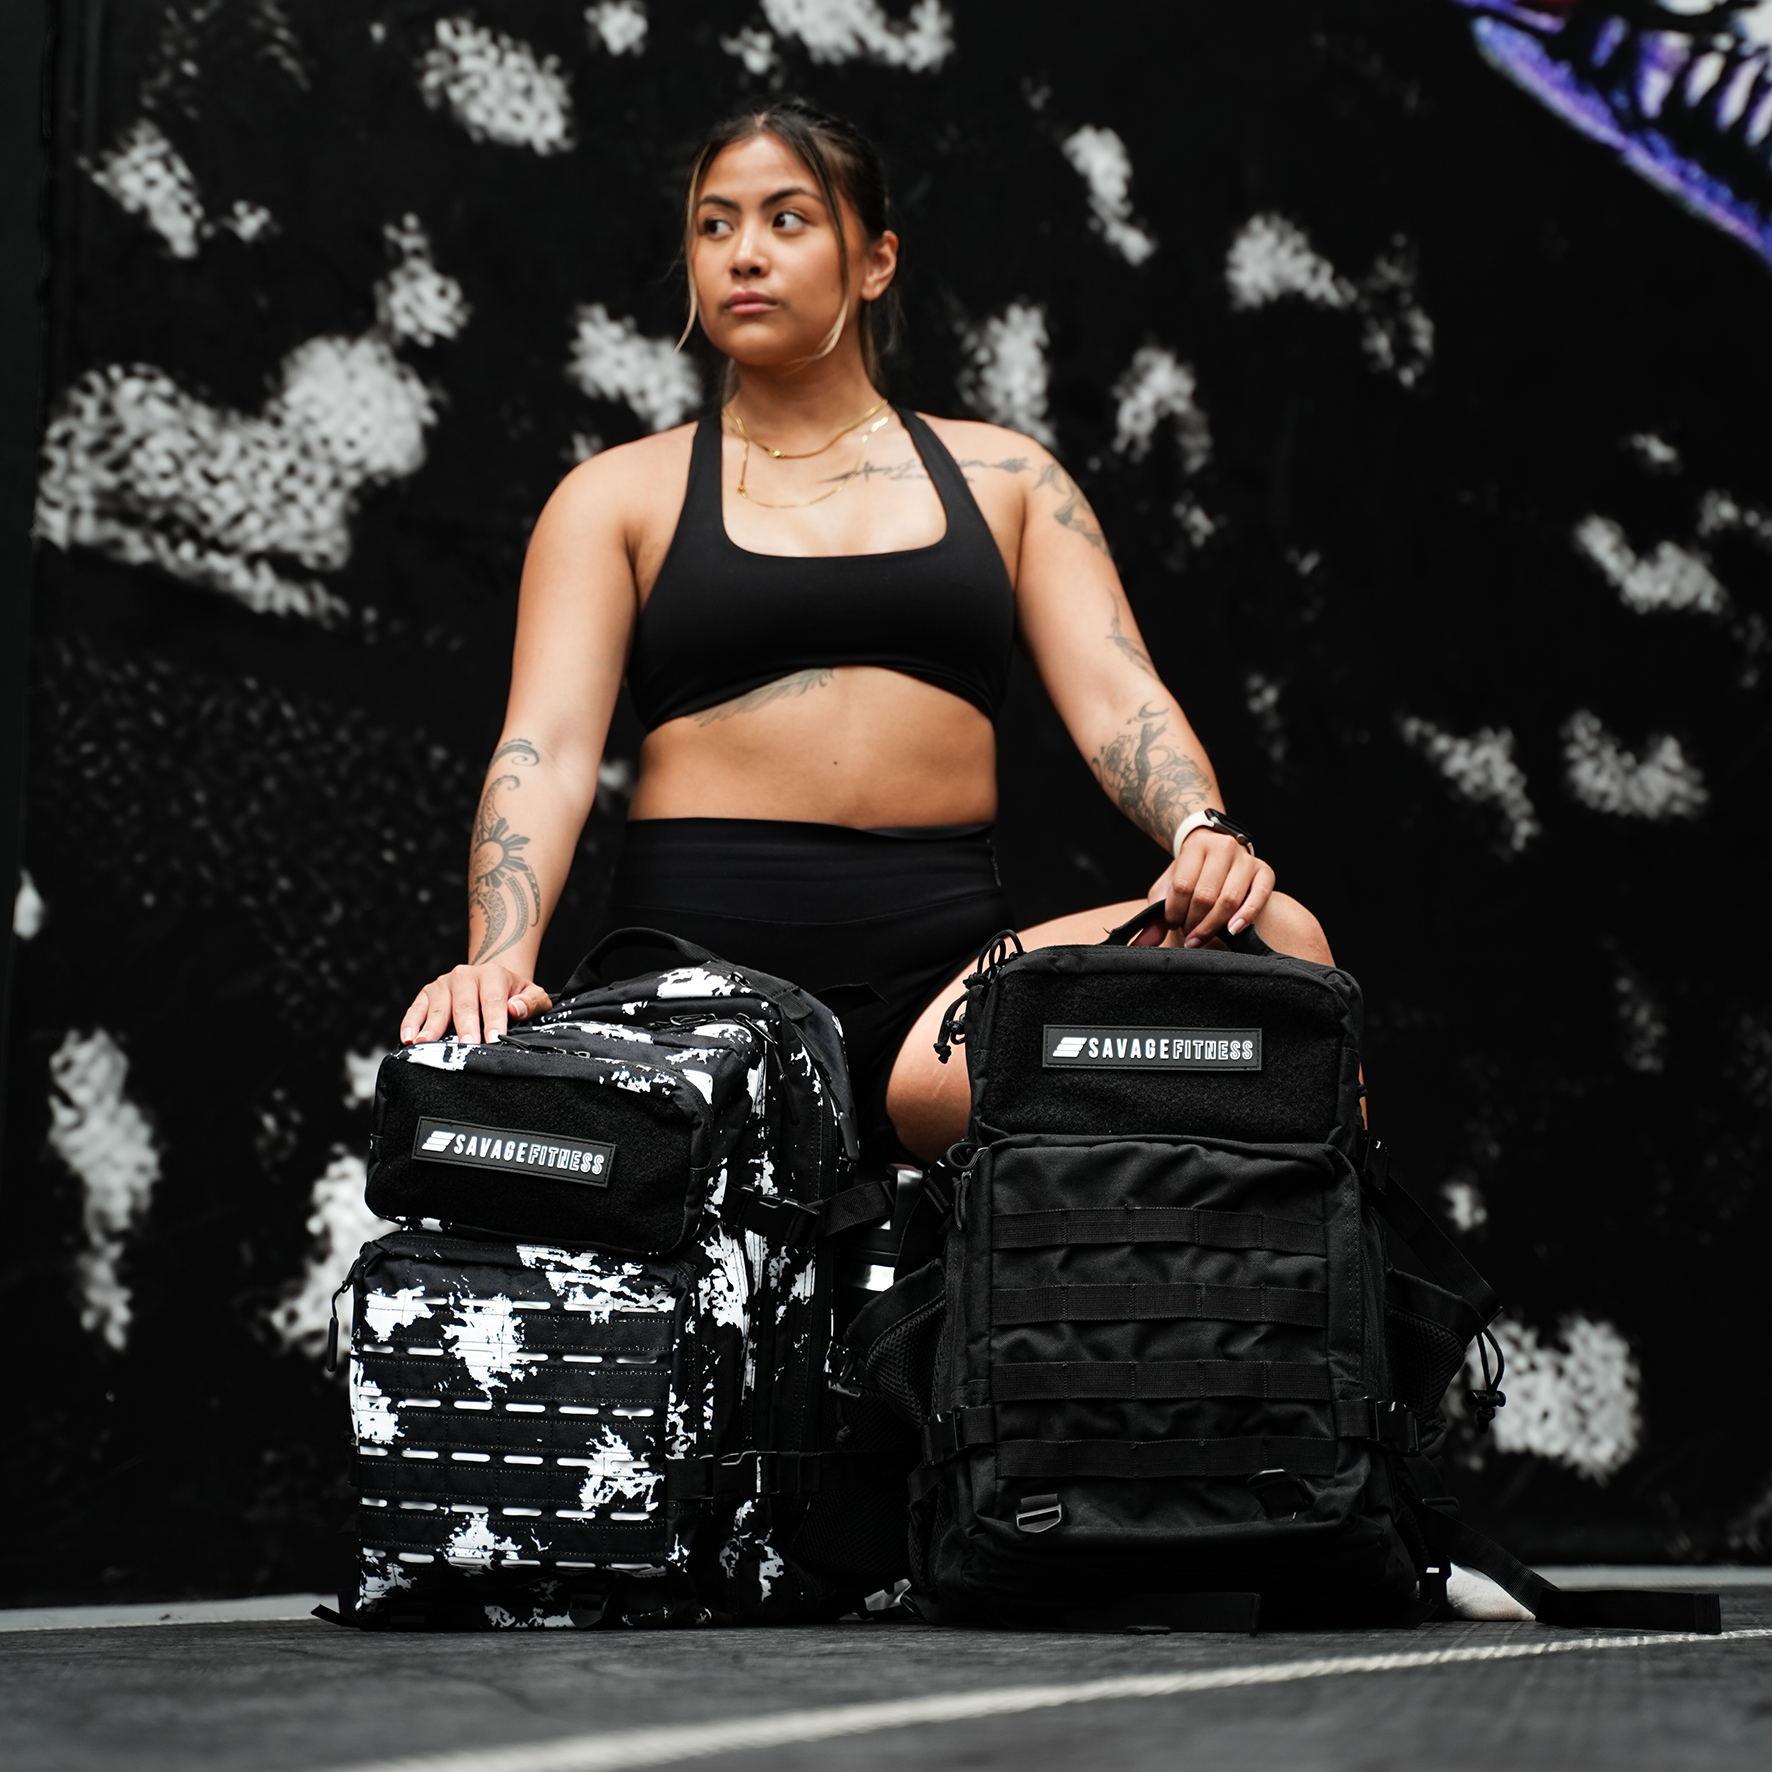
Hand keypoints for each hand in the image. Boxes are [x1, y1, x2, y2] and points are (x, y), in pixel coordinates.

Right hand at [400, 962, 552, 1045]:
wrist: (493, 980)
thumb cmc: (514, 994)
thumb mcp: (533, 995)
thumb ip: (531, 1002)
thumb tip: (516, 1008)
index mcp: (493, 974)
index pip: (493, 1000)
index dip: (494, 1020)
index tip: (493, 1039)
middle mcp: (465, 975)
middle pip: (464, 1004)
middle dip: (465, 1027)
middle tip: (465, 1047)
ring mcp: (444, 984)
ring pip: (438, 1007)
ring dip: (432, 1027)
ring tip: (427, 1043)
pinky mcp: (428, 993)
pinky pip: (417, 1008)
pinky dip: (411, 1023)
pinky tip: (408, 1037)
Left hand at [1139, 830, 1275, 948]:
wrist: (1217, 849)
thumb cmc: (1192, 871)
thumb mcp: (1169, 883)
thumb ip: (1155, 911)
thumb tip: (1145, 941)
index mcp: (1197, 846)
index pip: (1182, 885)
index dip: (1175, 912)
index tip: (1172, 924)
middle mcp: (1224, 848)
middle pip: (1205, 895)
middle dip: (1193, 922)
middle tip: (1188, 933)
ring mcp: (1246, 859)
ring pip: (1229, 900)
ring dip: (1213, 925)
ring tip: (1201, 936)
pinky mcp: (1265, 872)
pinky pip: (1258, 898)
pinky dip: (1245, 917)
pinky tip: (1232, 931)